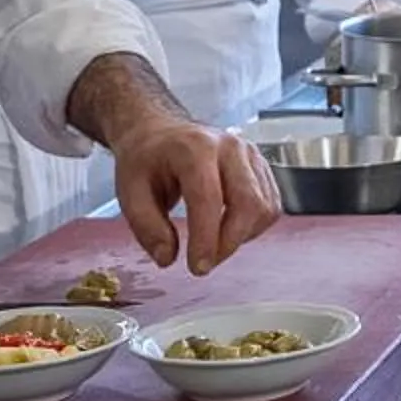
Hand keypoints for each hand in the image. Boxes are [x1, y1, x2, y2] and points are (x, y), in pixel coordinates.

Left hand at [109, 119, 280, 275]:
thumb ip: (147, 228)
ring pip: (264, 207)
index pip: (209, 197)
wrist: (160, 133)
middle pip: (248, 202)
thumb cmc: (145, 162)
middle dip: (229, 243)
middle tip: (205, 263)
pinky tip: (229, 229)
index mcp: (194, 149)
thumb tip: (168, 258)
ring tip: (213, 244)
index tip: (197, 267)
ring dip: (242, 237)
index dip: (206, 238)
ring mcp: (250, 154)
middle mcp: (230, 147)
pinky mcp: (261, 166)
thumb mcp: (129, 192)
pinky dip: (253, 227)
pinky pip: (271, 205)